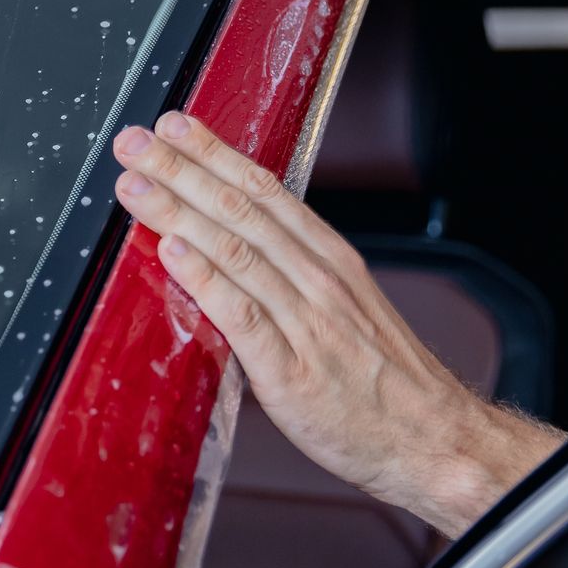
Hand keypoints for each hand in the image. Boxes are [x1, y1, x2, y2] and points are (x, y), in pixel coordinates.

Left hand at [112, 113, 562, 536]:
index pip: (265, 190)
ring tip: (136, 186)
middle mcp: (317, 280)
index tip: (174, 126)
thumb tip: (233, 250)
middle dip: (182, 170)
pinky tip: (174, 254)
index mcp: (329, 259)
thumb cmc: (385, 383)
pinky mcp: (291, 371)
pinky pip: (243, 317)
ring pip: (235, 251)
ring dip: (179, 213)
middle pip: (241, 210)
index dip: (215, 154)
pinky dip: (207, 281)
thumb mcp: (344, 309)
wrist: (433, 441)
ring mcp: (306, 322)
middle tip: (134, 142)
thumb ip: (291, 278)